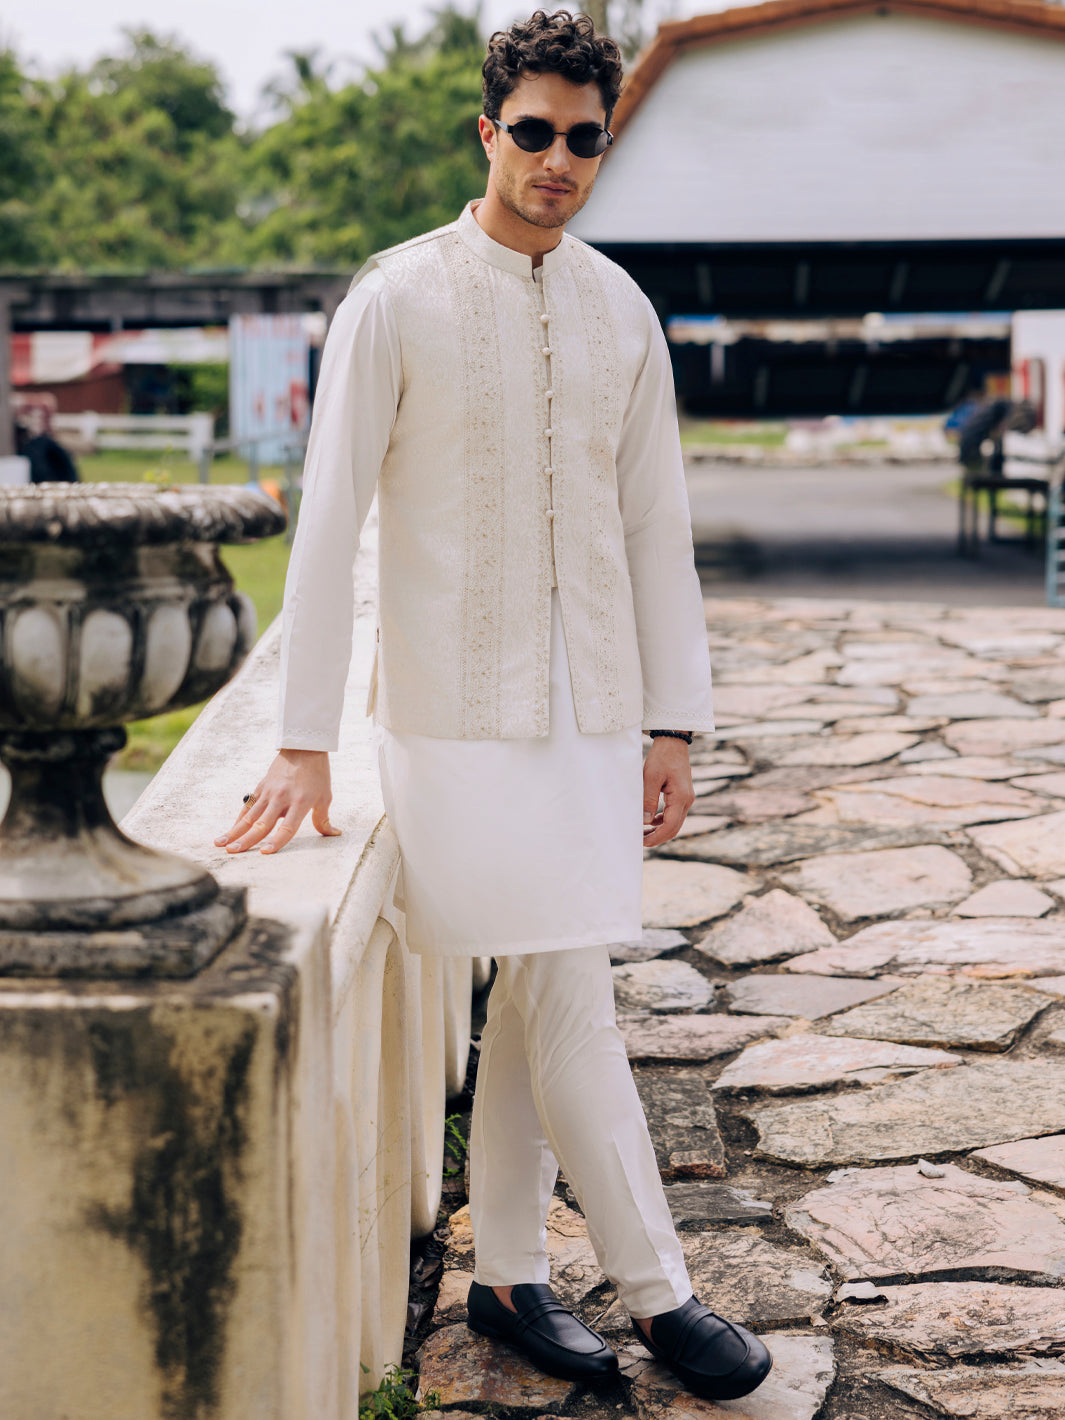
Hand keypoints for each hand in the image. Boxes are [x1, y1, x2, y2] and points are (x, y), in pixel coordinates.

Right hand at [214, 749, 341, 854]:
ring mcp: (269, 792)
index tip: (265, 853)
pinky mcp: (262, 786)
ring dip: (235, 831)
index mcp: (300, 802)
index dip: (276, 841)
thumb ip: (323, 819)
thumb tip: (333, 834)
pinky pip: (249, 806)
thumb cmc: (317, 773)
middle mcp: (282, 797)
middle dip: (246, 839)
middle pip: (262, 823)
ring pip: (250, 816)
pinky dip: (239, 819)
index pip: (287, 827)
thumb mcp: (325, 796)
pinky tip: (230, 830)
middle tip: (233, 852)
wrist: (304, 747)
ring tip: (221, 843)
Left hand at [642, 737, 694, 848]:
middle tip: (640, 842)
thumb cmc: (662, 757)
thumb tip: (645, 821)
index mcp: (681, 798)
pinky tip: (650, 822)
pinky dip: (663, 821)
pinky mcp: (682, 795)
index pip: (670, 826)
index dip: (656, 837)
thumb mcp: (651, 777)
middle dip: (658, 837)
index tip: (642, 842)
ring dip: (660, 830)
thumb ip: (648, 800)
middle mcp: (687, 800)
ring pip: (675, 822)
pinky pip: (674, 814)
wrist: (673, 742)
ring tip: (643, 833)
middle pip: (674, 828)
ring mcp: (686, 798)